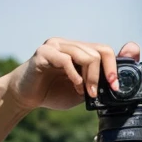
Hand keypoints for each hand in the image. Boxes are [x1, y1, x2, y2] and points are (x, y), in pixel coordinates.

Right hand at [0, 38, 140, 112]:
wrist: (25, 96)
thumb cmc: (52, 92)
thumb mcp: (81, 91)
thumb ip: (97, 85)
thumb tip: (117, 83)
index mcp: (80, 51)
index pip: (105, 50)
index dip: (115, 66)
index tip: (116, 86)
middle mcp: (69, 45)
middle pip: (99, 51)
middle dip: (105, 74)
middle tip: (101, 92)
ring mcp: (57, 46)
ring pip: (85, 55)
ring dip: (90, 78)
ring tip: (85, 93)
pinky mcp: (44, 53)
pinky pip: (65, 60)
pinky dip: (74, 76)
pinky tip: (75, 87)